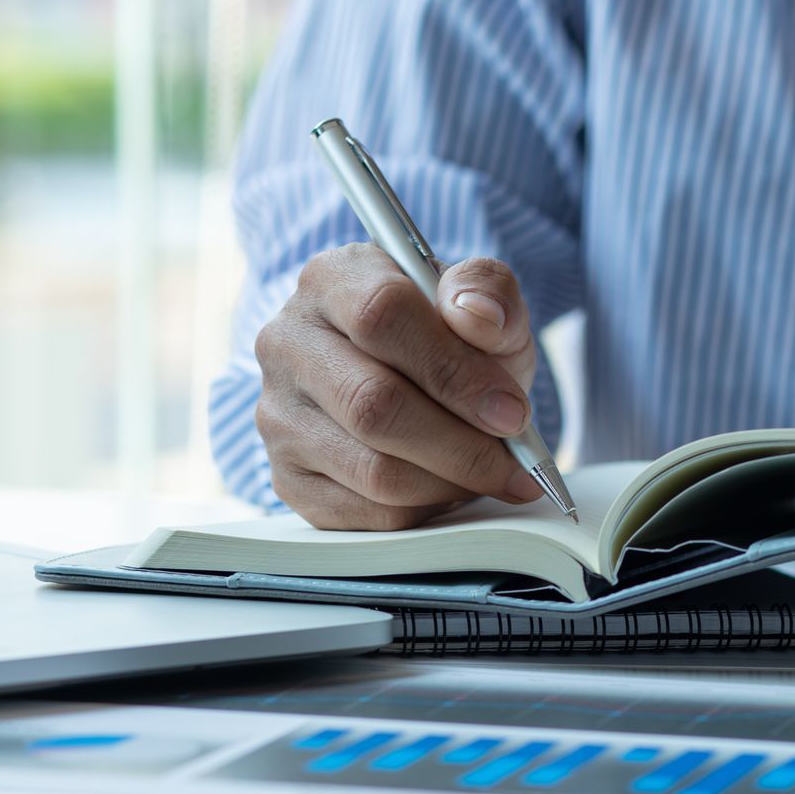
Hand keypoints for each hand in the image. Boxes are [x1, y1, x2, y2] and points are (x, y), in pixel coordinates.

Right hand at [253, 243, 545, 528]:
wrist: (411, 378)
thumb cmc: (448, 336)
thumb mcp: (481, 302)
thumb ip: (489, 292)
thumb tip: (479, 317)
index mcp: (332, 280)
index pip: (382, 315)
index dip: (454, 370)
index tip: (512, 411)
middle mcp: (288, 343)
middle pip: (373, 405)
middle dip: (461, 444)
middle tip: (516, 462)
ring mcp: (278, 414)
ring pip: (371, 470)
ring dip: (449, 483)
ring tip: (493, 476)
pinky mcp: (286, 477)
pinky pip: (364, 513)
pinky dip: (424, 511)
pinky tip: (453, 491)